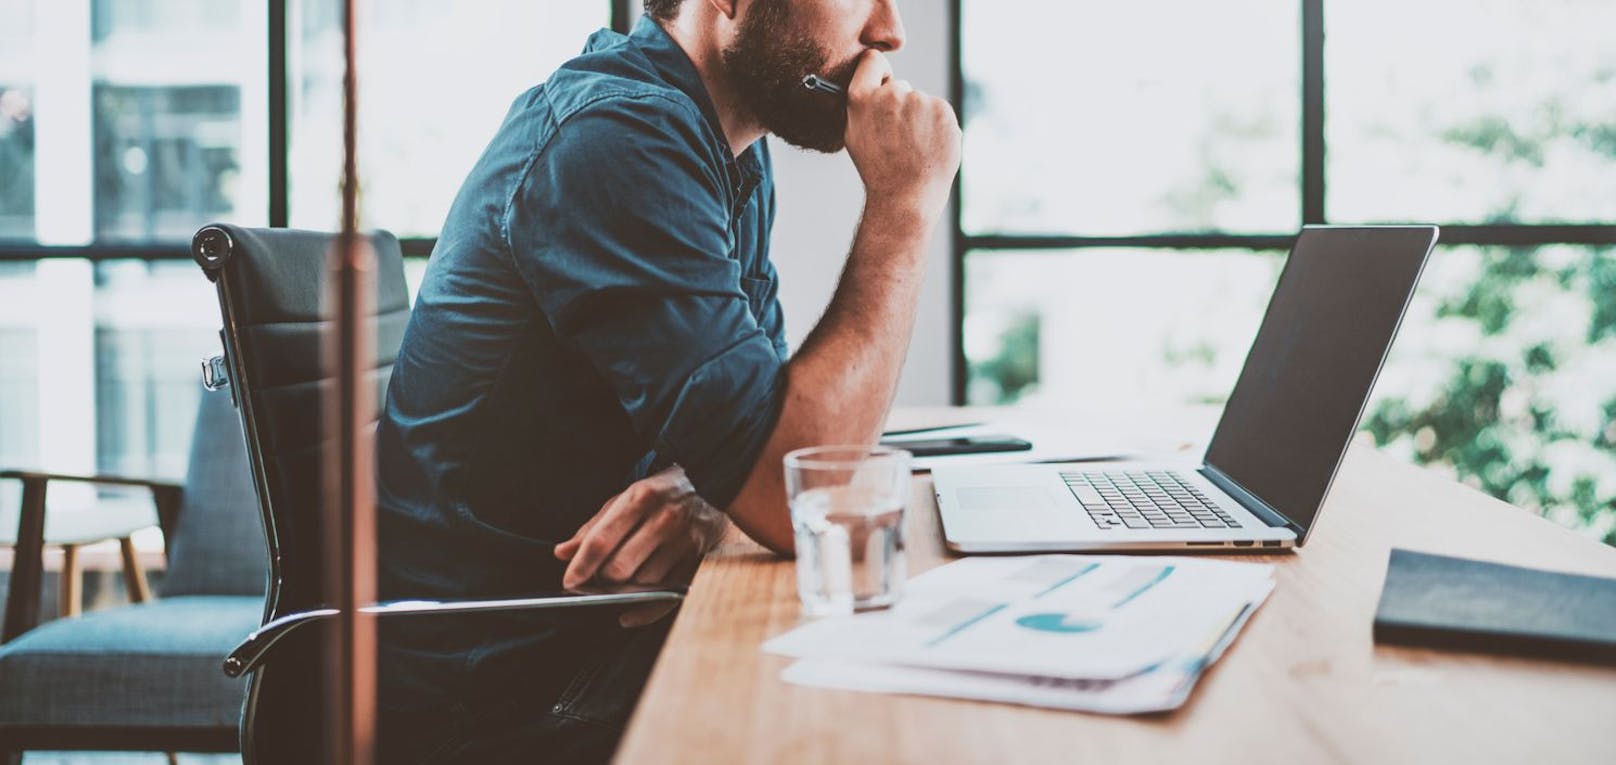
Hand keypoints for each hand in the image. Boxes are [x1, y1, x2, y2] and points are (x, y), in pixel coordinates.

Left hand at [554, 466, 728, 626]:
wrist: (713, 484)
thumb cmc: (661, 494)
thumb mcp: (625, 499)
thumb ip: (593, 527)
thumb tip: (562, 553)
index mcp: (641, 498)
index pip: (602, 540)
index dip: (581, 565)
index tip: (569, 582)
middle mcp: (665, 519)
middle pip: (620, 568)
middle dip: (603, 579)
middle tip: (599, 578)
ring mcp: (685, 540)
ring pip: (642, 583)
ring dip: (628, 587)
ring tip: (628, 575)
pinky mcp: (700, 559)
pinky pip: (666, 596)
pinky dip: (644, 608)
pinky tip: (629, 612)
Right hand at [842, 49, 961, 226]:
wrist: (906, 196)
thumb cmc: (879, 171)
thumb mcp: (855, 135)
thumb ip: (863, 106)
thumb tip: (873, 87)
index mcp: (862, 98)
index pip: (872, 61)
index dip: (879, 72)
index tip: (884, 85)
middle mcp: (890, 94)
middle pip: (900, 87)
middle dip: (901, 106)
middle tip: (900, 137)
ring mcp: (919, 101)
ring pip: (922, 102)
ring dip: (921, 119)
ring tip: (915, 148)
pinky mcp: (942, 110)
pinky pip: (940, 112)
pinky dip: (938, 127)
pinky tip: (929, 148)